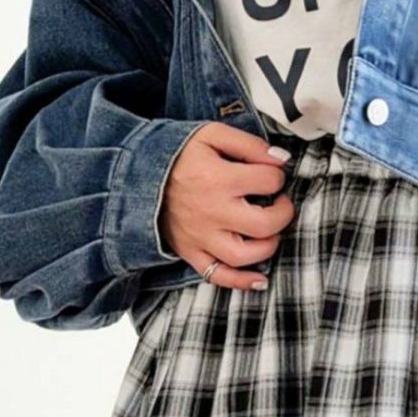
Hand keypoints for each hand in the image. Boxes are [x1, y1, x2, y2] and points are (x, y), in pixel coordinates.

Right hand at [158, 122, 295, 288]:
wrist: (134, 173)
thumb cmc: (176, 154)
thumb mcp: (211, 135)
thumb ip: (249, 144)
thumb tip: (281, 160)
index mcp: (217, 178)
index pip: (268, 181)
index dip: (277, 175)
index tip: (271, 174)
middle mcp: (211, 212)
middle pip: (264, 224)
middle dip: (283, 213)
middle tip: (279, 203)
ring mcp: (199, 236)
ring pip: (245, 255)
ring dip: (268, 246)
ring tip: (268, 231)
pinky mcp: (190, 252)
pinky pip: (217, 275)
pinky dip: (241, 282)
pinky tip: (260, 279)